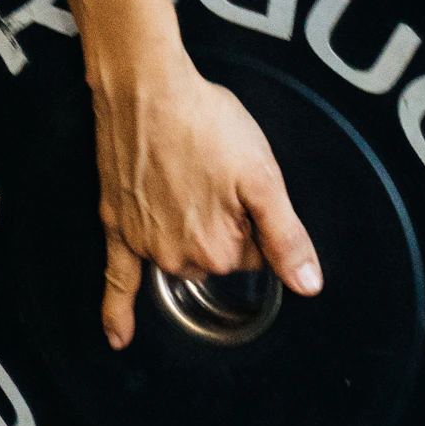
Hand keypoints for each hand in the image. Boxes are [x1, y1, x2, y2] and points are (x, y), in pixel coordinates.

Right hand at [90, 51, 321, 348]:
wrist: (146, 89)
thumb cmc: (205, 122)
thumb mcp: (263, 176)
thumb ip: (286, 236)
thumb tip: (308, 284)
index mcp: (219, 248)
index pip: (254, 255)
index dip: (256, 219)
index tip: (246, 188)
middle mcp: (179, 256)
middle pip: (218, 256)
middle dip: (224, 224)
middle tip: (217, 175)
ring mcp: (144, 244)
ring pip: (182, 255)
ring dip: (189, 230)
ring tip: (190, 180)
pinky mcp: (116, 226)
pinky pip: (117, 278)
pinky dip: (117, 311)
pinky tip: (119, 336)